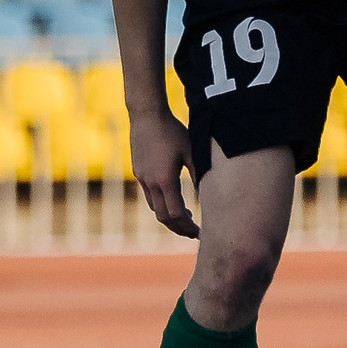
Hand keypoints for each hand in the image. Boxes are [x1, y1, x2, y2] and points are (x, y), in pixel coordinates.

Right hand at [129, 107, 198, 237]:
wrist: (146, 115)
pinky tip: (172, 198)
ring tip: (186, 218)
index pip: (176, 214)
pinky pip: (149, 196)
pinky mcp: (138, 172)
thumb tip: (208, 196)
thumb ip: (198, 175)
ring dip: (169, 217)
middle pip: (163, 217)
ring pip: (154, 208)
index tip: (200, 232)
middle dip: (179, 228)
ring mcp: (142, 178)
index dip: (189, 227)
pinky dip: (161, 204)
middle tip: (194, 233)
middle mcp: (151, 183)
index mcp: (165, 180)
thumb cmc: (172, 131)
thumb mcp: (191, 152)